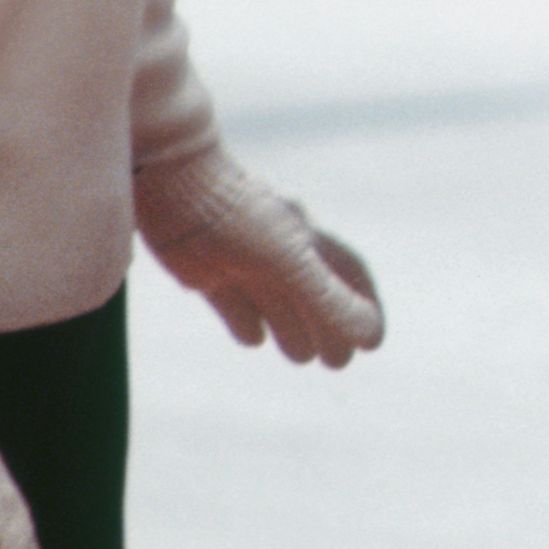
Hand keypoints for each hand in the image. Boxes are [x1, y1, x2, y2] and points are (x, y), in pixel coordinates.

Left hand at [136, 149, 383, 364]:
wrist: (175, 185)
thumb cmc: (239, 218)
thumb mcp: (290, 263)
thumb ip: (327, 300)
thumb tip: (369, 337)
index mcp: (307, 239)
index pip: (348, 276)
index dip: (364, 308)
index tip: (373, 343)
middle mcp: (279, 246)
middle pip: (313, 291)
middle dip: (329, 325)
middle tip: (339, 363)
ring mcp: (242, 257)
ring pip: (276, 298)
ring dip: (292, 327)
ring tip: (302, 358)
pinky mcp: (205, 266)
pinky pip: (234, 300)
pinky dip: (246, 321)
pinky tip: (251, 341)